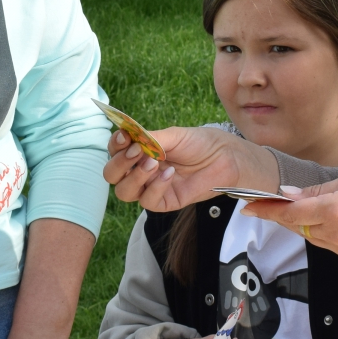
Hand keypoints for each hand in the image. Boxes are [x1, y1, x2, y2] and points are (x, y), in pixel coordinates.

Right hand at [102, 125, 276, 211]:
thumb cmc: (200, 144)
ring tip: (154, 162)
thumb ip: (149, 138)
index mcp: (139, 151)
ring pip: (124, 191)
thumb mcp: (173, 136)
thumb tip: (127, 136)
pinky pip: (147, 201)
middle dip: (119, 163)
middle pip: (112, 175)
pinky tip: (169, 174)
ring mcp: (151, 187)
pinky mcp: (165, 202)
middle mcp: (140, 170)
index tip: (124, 137)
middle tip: (136, 152)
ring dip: (135, 176)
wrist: (226, 158)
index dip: (115, 145)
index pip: (114, 151)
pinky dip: (154, 187)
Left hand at [244, 173, 337, 260]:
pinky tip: (327, 220)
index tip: (248, 206)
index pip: (291, 213)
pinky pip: (326, 244)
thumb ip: (318, 191)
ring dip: (300, 224)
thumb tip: (289, 195)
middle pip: (296, 226)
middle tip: (263, 205)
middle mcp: (337, 234)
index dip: (267, 210)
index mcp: (336, 210)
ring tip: (296, 209)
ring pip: (310, 236)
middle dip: (279, 216)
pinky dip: (320, 232)